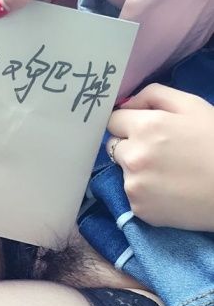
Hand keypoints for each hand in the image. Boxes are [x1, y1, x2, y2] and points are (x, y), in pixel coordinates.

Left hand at [106, 84, 213, 230]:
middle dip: (131, 146)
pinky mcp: (138, 209)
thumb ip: (154, 95)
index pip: (113, 121)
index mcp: (145, 128)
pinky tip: (168, 191)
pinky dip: (145, 192)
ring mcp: (133, 185)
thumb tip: (126, 103)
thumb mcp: (192, 106)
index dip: (128, 123)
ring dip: (138, 170)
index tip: (143, 130)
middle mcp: (132, 157)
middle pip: (114, 147)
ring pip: (123, 172)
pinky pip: (133, 195)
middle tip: (161, 152)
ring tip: (168, 173)